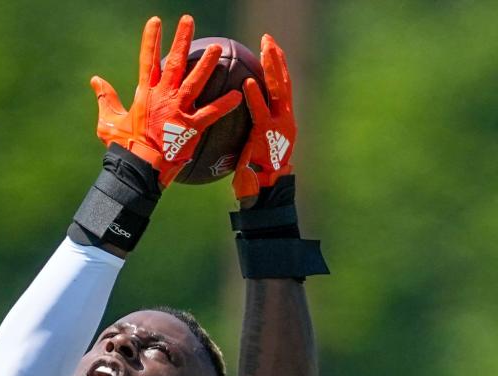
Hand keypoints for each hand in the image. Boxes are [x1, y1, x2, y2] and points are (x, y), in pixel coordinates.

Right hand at [91, 15, 242, 186]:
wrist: (139, 170)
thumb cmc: (123, 148)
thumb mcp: (108, 122)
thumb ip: (106, 98)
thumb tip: (95, 81)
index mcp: (145, 95)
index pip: (148, 60)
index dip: (152, 40)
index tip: (156, 21)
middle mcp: (163, 97)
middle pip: (175, 63)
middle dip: (182, 40)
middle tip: (189, 21)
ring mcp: (178, 111)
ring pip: (196, 82)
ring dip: (206, 64)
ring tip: (217, 48)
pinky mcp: (190, 127)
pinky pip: (211, 113)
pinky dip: (225, 104)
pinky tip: (238, 95)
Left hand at [233, 34, 295, 200]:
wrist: (264, 193)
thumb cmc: (253, 173)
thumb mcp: (252, 145)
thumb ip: (249, 129)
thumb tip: (232, 118)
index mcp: (282, 120)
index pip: (280, 87)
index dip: (276, 67)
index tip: (268, 49)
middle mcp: (285, 119)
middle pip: (283, 82)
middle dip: (277, 59)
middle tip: (268, 40)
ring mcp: (280, 126)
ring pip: (279, 91)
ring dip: (272, 68)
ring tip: (265, 49)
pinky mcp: (269, 136)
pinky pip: (262, 112)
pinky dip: (255, 97)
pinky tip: (247, 84)